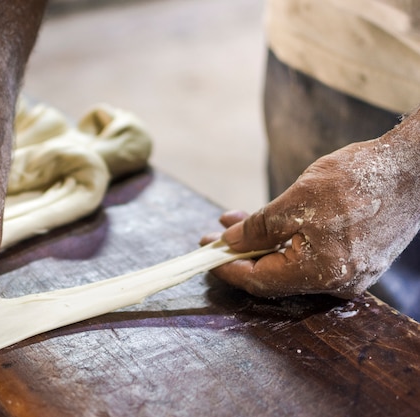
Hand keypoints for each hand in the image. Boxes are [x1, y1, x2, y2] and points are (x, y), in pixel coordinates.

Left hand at [201, 137, 419, 297]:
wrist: (413, 167)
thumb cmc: (357, 179)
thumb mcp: (296, 200)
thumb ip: (260, 227)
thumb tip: (231, 242)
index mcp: (320, 273)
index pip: (260, 281)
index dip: (228, 268)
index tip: (206, 255)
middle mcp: (337, 283)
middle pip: (275, 276)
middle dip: (241, 253)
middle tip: (216, 233)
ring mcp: (351, 273)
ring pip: (292, 265)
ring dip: (262, 243)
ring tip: (237, 218)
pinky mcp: (359, 259)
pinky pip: (312, 258)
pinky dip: (287, 242)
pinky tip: (272, 224)